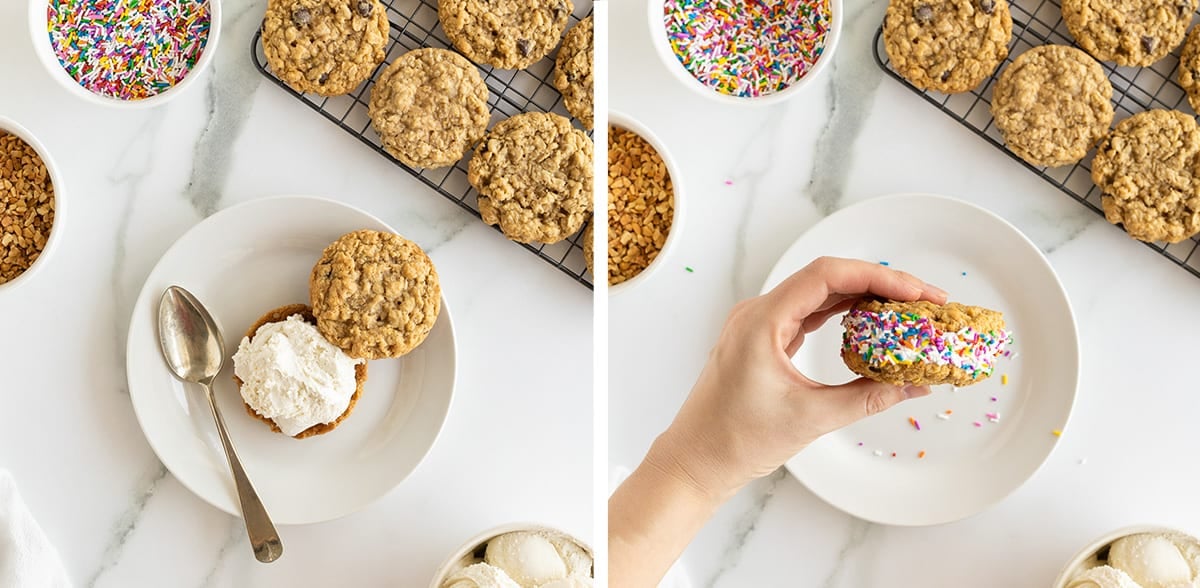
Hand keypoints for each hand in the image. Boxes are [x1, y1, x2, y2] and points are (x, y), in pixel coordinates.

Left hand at [647, 256, 948, 500]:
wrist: (696, 461)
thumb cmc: (736, 440)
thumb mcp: (812, 418)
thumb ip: (869, 397)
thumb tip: (917, 385)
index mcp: (761, 321)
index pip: (827, 276)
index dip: (877, 277)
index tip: (916, 293)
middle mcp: (757, 313)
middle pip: (828, 279)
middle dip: (880, 285)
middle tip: (926, 303)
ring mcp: (759, 324)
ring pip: (819, 294)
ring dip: (864, 298)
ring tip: (908, 312)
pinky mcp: (763, 340)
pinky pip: (808, 313)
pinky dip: (843, 315)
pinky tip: (873, 324)